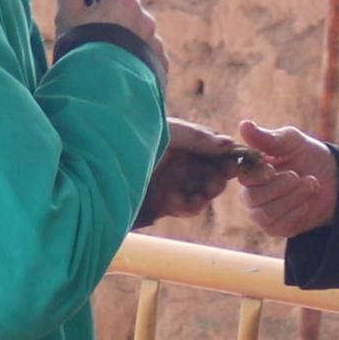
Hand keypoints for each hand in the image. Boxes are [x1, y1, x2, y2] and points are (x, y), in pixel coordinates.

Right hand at [51, 0, 168, 88]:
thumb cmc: (80, 50)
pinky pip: (151, 61)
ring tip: (110, 64)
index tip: (106, 1)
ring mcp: (156, 45)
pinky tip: (122, 76)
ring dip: (133, 46)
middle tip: (101, 40)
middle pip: (136, 15)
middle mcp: (146, 20)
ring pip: (145, 39)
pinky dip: (140, 65)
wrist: (99, 92)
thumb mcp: (68, 17)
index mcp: (126, 3)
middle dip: (123, 24)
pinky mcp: (161, 68)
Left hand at [140, 116, 255, 225]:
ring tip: (199, 194)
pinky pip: (185, 207)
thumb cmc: (135, 135)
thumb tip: (229, 144)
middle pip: (212, 175)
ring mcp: (174, 184)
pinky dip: (186, 206)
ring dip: (204, 195)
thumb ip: (198, 138)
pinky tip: (177, 201)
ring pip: (202, 193)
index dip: (227, 160)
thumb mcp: (169, 131)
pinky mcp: (164, 202)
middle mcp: (183, 164)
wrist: (104, 161)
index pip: (215, 153)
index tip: (234, 165)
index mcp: (187, 144)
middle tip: (215, 182)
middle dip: (217, 180)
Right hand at [235, 123, 337, 236]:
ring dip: (292, 198)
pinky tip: (310, 199)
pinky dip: (298, 211)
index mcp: (250, 172)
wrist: (335, 179)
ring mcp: (262, 213)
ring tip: (311, 183)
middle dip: (279, 187)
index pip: (242, 176)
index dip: (256, 174)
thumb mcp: (291, 141)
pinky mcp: (277, 228)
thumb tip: (244, 125)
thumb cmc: (308, 156)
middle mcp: (251, 194)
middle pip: (252, 198)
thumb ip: (267, 137)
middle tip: (299, 175)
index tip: (272, 168)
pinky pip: (281, 225)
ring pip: (266, 214)